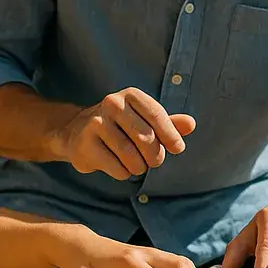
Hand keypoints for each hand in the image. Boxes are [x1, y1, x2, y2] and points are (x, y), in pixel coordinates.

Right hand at [55, 87, 195, 180]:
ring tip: (136, 165)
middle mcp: (112, 104)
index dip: (171, 135)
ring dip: (139, 167)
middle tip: (154, 162)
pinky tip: (119, 167)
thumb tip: (191, 124)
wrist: (76, 133)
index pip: (157, 115)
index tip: (178, 149)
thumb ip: (168, 123)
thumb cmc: (120, 127)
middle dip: (155, 156)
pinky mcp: (85, 144)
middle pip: (146, 138)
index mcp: (130, 95)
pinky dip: (124, 173)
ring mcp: (96, 123)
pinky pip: (117, 167)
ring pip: (131, 156)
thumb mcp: (144, 120)